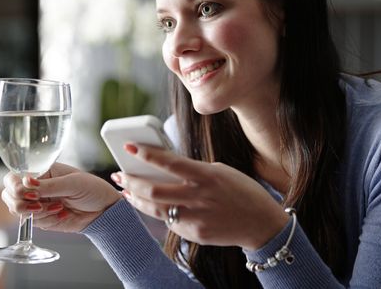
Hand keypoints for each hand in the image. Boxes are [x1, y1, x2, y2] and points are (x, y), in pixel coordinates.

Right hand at [1, 162, 121, 232]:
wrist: (104, 210)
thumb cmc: (93, 189)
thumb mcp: (73, 183)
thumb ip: (49, 185)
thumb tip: (27, 181)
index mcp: (42, 171)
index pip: (14, 176)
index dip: (15, 186)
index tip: (29, 193)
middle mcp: (35, 187)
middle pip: (9, 196)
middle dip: (21, 203)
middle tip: (39, 204)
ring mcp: (37, 203)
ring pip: (19, 212)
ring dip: (38, 212)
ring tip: (59, 207)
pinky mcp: (43, 219)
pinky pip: (34, 223)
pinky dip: (47, 220)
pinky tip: (63, 213)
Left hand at [112, 144, 288, 249]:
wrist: (261, 223)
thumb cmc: (241, 191)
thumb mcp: (220, 172)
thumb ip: (193, 171)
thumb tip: (165, 167)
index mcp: (207, 176)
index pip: (170, 163)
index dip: (147, 154)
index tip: (129, 146)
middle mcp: (199, 198)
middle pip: (154, 190)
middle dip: (131, 181)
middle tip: (119, 173)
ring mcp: (196, 218)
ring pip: (155, 209)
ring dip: (136, 198)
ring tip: (125, 189)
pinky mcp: (195, 234)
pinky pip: (169, 222)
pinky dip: (155, 212)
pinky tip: (146, 205)